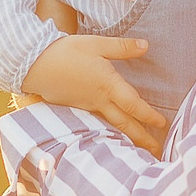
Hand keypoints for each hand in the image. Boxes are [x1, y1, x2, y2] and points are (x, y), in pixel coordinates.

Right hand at [21, 34, 167, 154]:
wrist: (33, 64)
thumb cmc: (65, 52)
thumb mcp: (95, 44)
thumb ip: (121, 47)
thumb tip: (146, 45)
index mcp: (107, 85)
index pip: (133, 104)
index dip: (149, 115)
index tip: (163, 125)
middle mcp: (98, 100)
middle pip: (125, 123)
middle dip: (142, 138)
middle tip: (157, 151)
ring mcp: (86, 106)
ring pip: (111, 126)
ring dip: (127, 137)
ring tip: (139, 148)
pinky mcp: (75, 107)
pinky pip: (97, 123)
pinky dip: (109, 131)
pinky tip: (114, 135)